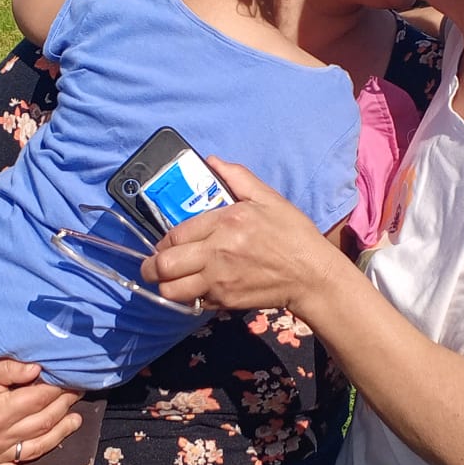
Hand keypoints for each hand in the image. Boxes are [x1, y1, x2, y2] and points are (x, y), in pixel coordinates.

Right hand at [0, 290, 82, 464]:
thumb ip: (13, 369)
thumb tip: (40, 370)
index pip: (39, 400)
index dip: (58, 390)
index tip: (71, 381)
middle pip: (42, 423)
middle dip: (63, 408)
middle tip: (76, 395)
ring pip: (36, 447)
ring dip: (59, 436)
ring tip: (76, 422)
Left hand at [143, 158, 342, 314]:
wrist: (312, 276)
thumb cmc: (292, 234)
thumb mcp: (268, 198)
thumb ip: (237, 177)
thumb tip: (211, 161)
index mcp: (226, 222)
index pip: (175, 234)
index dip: (163, 242)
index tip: (166, 244)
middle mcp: (217, 252)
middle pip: (164, 265)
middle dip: (152, 267)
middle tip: (155, 266)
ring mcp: (220, 280)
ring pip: (172, 290)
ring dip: (166, 285)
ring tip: (172, 280)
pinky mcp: (226, 301)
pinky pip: (194, 303)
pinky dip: (190, 297)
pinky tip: (198, 288)